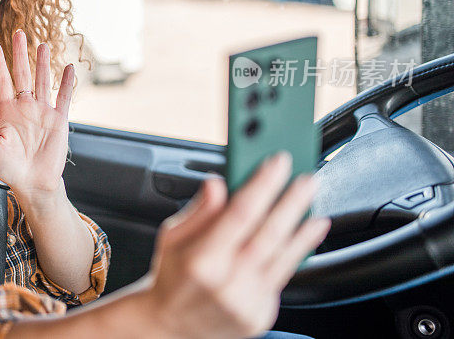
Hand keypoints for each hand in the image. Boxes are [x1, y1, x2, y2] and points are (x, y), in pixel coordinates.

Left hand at [0, 29, 74, 205]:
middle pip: (22, 74)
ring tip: (42, 44)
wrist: (32, 183)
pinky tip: (67, 67)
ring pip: (43, 81)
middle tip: (19, 32)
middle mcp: (25, 106)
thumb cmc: (8, 167)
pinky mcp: (58, 120)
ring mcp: (42, 111)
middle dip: (20, 54)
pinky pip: (63, 97)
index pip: (1, 80)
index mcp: (7, 110)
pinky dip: (66, 82)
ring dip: (42, 63)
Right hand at [140, 153, 330, 338]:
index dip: (262, 185)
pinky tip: (306, 234)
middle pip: (269, 235)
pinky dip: (298, 253)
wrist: (172, 328)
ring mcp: (246, 304)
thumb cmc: (172, 277)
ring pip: (283, 258)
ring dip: (302, 228)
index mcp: (200, 260)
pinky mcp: (260, 316)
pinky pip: (283, 277)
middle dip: (291, 202)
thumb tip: (217, 182)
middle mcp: (226, 284)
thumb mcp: (171, 238)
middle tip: (307, 178)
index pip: (240, 214)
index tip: (276, 163)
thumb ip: (199, 211)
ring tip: (313, 204)